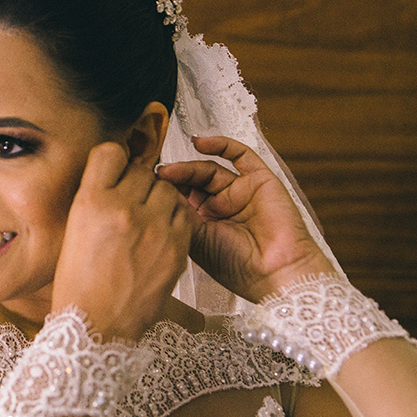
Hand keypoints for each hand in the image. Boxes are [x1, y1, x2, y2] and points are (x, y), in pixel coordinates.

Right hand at [52, 142, 195, 340]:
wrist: (98, 324)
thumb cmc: (80, 283)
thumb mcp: (74, 231)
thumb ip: (96, 199)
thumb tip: (116, 176)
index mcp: (91, 202)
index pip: (111, 153)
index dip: (113, 161)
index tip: (114, 171)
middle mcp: (124, 209)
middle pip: (141, 171)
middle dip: (136, 184)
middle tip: (129, 203)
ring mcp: (154, 228)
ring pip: (167, 190)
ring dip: (158, 199)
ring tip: (146, 219)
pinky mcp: (176, 247)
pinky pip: (182, 214)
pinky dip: (173, 219)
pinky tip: (159, 234)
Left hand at [155, 135, 335, 302]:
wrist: (275, 274)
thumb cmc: (238, 268)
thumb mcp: (196, 241)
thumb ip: (178, 216)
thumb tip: (154, 193)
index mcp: (203, 224)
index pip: (179, 198)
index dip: (162, 190)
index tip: (141, 185)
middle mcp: (220, 206)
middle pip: (191, 182)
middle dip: (172, 177)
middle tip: (154, 176)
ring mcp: (239, 192)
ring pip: (209, 169)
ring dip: (188, 166)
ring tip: (169, 170)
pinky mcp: (260, 180)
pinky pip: (240, 155)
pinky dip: (220, 145)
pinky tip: (200, 142)